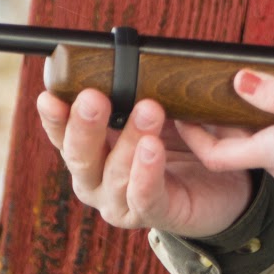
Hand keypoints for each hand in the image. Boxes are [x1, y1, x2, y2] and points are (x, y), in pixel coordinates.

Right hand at [39, 86, 253, 237]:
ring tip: (149, 110)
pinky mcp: (154, 214)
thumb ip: (138, 94)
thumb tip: (128, 58)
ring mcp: (120, 202)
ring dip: (130, 139)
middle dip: (86, 125)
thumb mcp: (159, 113)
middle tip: (94, 97)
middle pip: (80, 155)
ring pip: (116, 173)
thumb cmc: (183, 144)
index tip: (50, 95)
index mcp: (92, 152)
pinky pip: (146, 196)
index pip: (63, 134)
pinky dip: (147, 172)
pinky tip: (152, 148)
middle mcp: (97, 180)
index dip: (54, 117)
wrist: (222, 185)